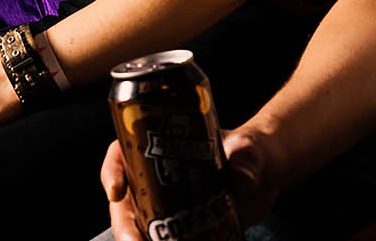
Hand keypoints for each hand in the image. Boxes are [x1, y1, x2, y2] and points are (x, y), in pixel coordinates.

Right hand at [102, 127, 279, 240]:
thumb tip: (241, 179)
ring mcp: (165, 205)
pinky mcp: (180, 228)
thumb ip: (245, 162)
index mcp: (157, 146)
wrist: (263, 175)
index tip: (115, 192)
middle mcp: (153, 177)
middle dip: (124, 225)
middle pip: (125, 201)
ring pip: (138, 226)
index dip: (112, 172)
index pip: (121, 154)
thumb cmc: (249, 150)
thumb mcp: (247, 149)